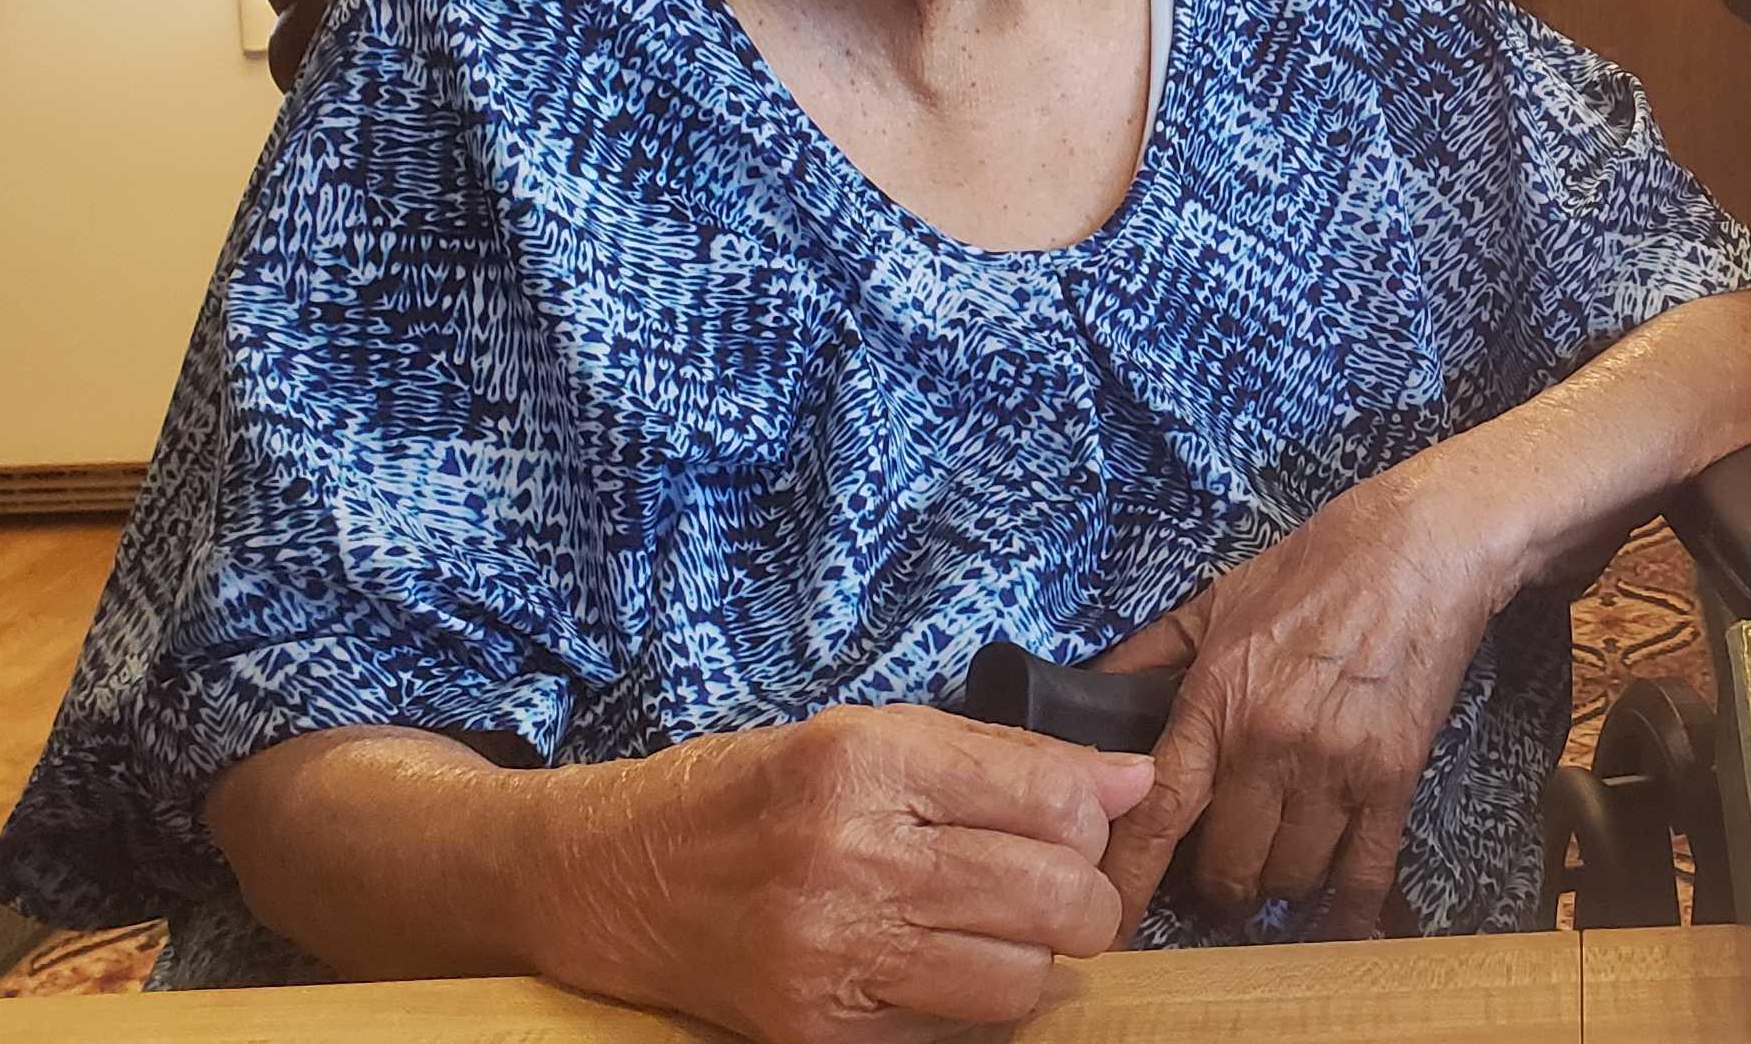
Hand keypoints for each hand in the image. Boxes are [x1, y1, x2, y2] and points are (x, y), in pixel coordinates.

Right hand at [532, 704, 1154, 1043]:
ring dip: (1040, 958)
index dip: (1095, 816)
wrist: (616, 876)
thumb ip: (1006, 757)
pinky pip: (961, 1030)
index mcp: (863, 764)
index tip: (1086, 820)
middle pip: (1055, 895)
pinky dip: (978, 1000)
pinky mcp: (819, 1032)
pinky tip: (945, 963)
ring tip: (1006, 929)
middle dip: (1089, 896)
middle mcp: (849, 859)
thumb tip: (1134, 781)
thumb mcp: (867, 736)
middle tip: (1066, 887)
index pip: (1054, 799)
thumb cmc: (755, 794)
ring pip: (1024, 978)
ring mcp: (832, 956)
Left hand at [1095, 472, 1509, 938]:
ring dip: (1278, 885)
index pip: (1158, 812)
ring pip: (1290, 878)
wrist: (1420, 549)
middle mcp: (1269, 745)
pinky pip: (1363, 872)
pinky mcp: (1393, 777)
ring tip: (1277, 866)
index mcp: (1216, 701)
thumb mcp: (1216, 602)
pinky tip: (1332, 913)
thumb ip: (1147, 657)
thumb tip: (1085, 697)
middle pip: (1227, 868)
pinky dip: (1344, 907)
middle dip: (1216, 887)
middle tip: (1218, 875)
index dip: (1130, 879)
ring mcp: (1334, 767)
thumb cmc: (1315, 570)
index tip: (1110, 919)